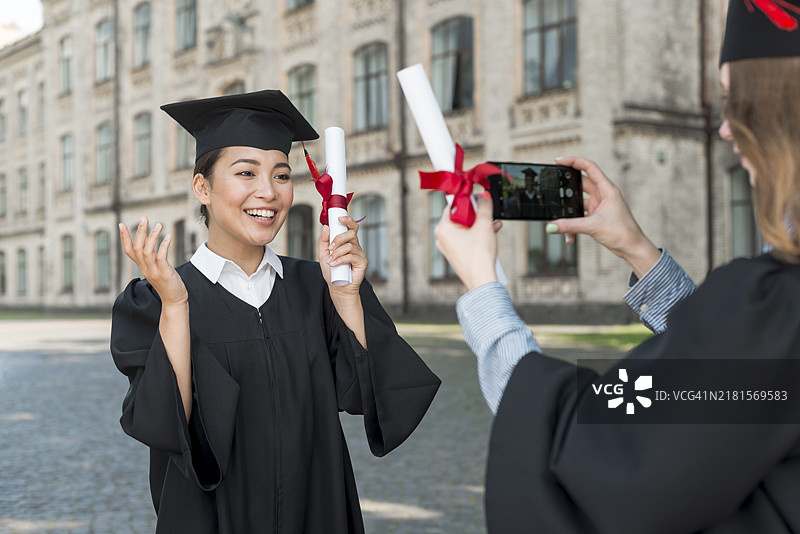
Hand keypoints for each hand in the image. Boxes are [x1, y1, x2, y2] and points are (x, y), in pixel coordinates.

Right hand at [119, 217, 187, 305]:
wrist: (174, 300)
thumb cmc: (168, 283)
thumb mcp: (157, 270)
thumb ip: (152, 259)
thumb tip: (152, 246)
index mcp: (142, 266)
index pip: (129, 251)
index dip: (124, 238)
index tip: (121, 225)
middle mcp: (145, 268)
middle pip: (137, 247)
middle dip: (140, 232)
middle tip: (144, 218)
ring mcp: (153, 271)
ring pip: (147, 251)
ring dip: (152, 236)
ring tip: (159, 225)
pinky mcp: (163, 273)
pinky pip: (160, 257)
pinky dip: (163, 245)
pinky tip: (168, 237)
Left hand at [318, 216, 366, 299]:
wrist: (337, 287)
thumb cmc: (332, 271)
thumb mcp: (323, 254)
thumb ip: (323, 241)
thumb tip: (326, 227)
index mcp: (348, 242)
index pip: (351, 227)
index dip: (348, 220)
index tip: (339, 219)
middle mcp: (355, 246)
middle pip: (351, 234)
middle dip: (339, 238)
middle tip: (331, 247)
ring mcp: (360, 254)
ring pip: (349, 246)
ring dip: (337, 252)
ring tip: (331, 260)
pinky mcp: (362, 262)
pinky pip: (351, 256)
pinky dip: (340, 260)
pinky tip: (334, 264)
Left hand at [435, 193, 502, 290]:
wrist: (481, 280)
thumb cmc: (478, 256)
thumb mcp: (484, 225)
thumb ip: (484, 207)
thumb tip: (484, 196)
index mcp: (443, 228)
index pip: (453, 206)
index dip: (467, 200)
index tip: (478, 197)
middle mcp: (442, 238)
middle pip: (460, 217)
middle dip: (476, 214)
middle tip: (487, 211)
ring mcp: (449, 248)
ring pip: (465, 229)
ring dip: (480, 224)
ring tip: (494, 222)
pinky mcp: (457, 255)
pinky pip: (466, 239)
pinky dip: (478, 235)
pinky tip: (492, 232)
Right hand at [547, 156, 660, 278]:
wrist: (632, 248)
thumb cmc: (623, 233)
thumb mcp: (592, 226)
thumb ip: (569, 226)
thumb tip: (551, 226)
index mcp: (607, 189)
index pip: (589, 167)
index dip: (574, 161)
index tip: (559, 161)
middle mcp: (603, 195)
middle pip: (580, 185)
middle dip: (567, 190)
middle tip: (554, 190)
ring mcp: (599, 206)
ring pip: (578, 203)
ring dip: (570, 213)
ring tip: (562, 221)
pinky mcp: (596, 217)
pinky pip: (580, 217)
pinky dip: (573, 225)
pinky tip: (570, 236)